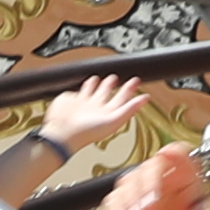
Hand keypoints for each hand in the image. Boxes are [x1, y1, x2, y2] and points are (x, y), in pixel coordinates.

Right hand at [36, 75, 150, 150]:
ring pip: (95, 91)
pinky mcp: (73, 99)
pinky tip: (88, 81)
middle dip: (114, 85)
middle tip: (119, 77)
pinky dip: (86, 85)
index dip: (129, 90)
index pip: (122, 99)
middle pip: (109, 94)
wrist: (63, 132)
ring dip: (101, 84)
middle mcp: (97, 108)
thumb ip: (130, 108)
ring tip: (106, 77)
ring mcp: (85, 104)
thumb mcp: (114, 120)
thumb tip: (145, 99)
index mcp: (108, 114)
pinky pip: (81, 90)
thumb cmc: (86, 132)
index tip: (135, 81)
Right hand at [92, 144, 209, 209]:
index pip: (180, 152)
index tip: (167, 153)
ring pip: (129, 181)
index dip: (174, 151)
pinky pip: (115, 197)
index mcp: (183, 171)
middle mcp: (161, 171)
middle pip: (150, 168)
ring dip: (128, 200)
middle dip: (146, 186)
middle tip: (146, 206)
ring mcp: (141, 181)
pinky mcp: (126, 195)